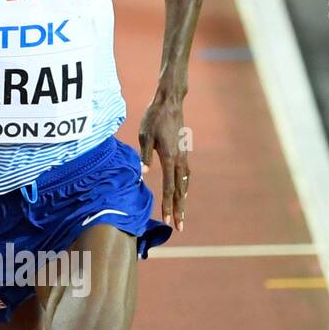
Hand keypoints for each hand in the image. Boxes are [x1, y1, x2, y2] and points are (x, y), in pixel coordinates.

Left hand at [138, 96, 189, 231]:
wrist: (170, 102)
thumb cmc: (154, 118)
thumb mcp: (145, 136)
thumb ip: (144, 156)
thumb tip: (142, 174)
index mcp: (169, 158)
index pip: (169, 188)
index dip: (168, 206)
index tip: (168, 220)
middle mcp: (179, 160)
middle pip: (180, 191)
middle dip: (179, 210)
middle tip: (180, 227)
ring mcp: (183, 156)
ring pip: (184, 184)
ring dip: (183, 200)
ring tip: (182, 215)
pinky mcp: (183, 152)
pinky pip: (185, 174)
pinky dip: (184, 187)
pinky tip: (183, 192)